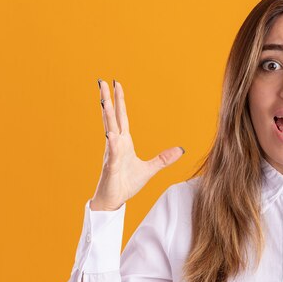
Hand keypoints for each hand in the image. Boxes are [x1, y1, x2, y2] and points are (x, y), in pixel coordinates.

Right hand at [90, 79, 184, 210]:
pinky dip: (112, 144)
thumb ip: (163, 159)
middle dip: (107, 99)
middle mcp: (115, 144)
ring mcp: (111, 154)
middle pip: (112, 117)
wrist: (114, 200)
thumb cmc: (126, 183)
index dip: (119, 101)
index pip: (121, 117)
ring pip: (109, 130)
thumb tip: (180, 149)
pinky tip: (110, 135)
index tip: (116, 84)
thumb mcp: (150, 169)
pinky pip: (112, 153)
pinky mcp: (111, 167)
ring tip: (103, 100)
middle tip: (102, 81)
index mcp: (123, 142)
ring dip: (106, 116)